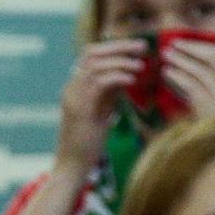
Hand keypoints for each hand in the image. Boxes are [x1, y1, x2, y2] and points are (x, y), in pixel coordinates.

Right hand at [54, 40, 144, 170]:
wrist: (71, 168)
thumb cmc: (87, 145)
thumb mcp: (101, 112)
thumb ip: (110, 93)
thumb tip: (127, 75)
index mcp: (74, 87)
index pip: (91, 55)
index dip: (114, 47)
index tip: (136, 48)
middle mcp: (71, 88)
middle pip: (92, 53)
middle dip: (120, 46)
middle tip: (143, 47)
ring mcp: (73, 97)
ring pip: (96, 64)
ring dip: (122, 61)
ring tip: (141, 65)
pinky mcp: (80, 108)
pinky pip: (99, 82)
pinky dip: (118, 76)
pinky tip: (133, 79)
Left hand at [159, 39, 214, 122]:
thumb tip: (194, 65)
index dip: (204, 48)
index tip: (187, 43)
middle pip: (214, 61)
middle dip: (192, 50)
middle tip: (172, 44)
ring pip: (202, 73)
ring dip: (182, 61)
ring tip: (166, 56)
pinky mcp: (212, 115)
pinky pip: (194, 89)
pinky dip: (180, 78)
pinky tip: (167, 72)